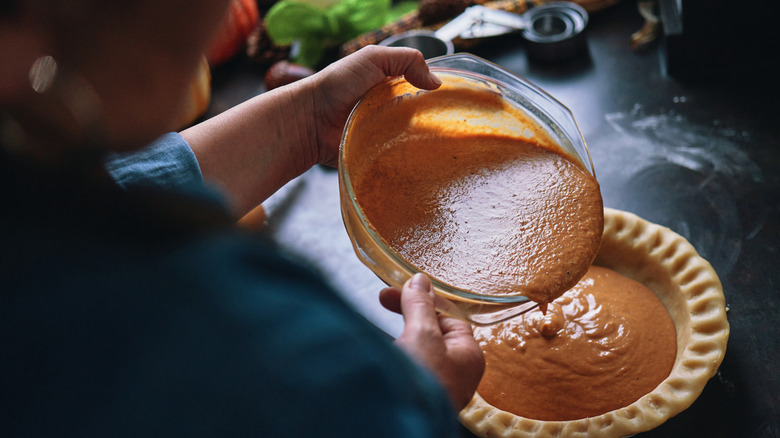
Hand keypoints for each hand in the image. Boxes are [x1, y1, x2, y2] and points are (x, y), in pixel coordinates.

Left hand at [309, 45, 442, 166]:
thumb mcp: (373, 58)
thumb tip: (436, 82)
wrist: (310, 119)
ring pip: (411, 141)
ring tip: (435, 145)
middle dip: (432, 122)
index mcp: (389, 87)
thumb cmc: (337, 84)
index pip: (421, 91)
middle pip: (420, 118)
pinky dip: (404, 160)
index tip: (452, 101)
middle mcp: (388, 111)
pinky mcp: (376, 156)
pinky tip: (416, 160)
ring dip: (420, 143)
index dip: (435, 95)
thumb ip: (407, 60)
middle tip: (446, 126)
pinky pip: (396, 160)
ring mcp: (382, 135)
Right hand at [379, 273, 484, 409]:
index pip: (447, 318)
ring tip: (375, 329)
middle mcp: (453, 372)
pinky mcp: (413, 394)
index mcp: (467, 356)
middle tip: (381, 299)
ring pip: (414, 350)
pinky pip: (403, 367)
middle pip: (430, 333)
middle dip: (406, 316)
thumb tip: (420, 280)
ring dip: (396, 336)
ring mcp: (433, 385)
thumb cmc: (423, 382)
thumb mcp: (422, 333)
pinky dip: (391, 355)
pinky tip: (376, 349)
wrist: (401, 423)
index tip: (398, 291)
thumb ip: (420, 305)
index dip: (424, 301)